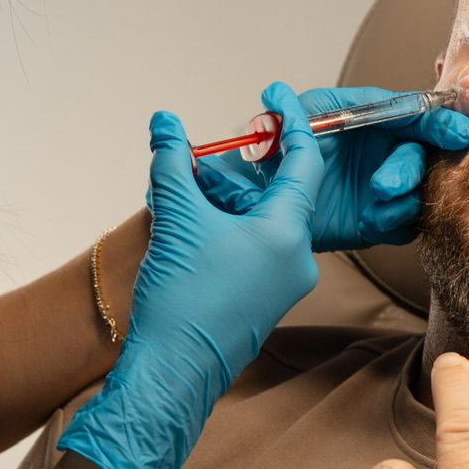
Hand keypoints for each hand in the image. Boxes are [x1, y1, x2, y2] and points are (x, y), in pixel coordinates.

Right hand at [59, 87, 322, 468]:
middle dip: (251, 169)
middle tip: (218, 152)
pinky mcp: (266, 305)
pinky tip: (201, 230)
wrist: (172, 372)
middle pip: (284, 195)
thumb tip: (165, 123)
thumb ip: (173, 163)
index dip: (291, 124)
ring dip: (238, 203)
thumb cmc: (181, 300)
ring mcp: (285, 286)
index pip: (303, 163)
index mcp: (286, 233)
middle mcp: (297, 260)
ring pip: (269, 225)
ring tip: (197, 192)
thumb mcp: (176, 219)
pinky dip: (237, 231)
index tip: (277, 96)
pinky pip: (260, 252)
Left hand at [193, 83, 468, 251]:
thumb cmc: (278, 156)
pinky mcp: (379, 221)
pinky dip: (394, 222)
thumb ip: (288, 111)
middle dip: (408, 169)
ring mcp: (383, 188)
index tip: (457, 132)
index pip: (413, 115)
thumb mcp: (282, 128)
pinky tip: (371, 221)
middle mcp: (382, 151)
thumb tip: (273, 92)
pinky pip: (406, 224)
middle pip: (420, 155)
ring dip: (402, 199)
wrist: (269, 208)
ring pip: (419, 191)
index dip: (438, 122)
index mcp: (369, 120)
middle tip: (384, 185)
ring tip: (373, 205)